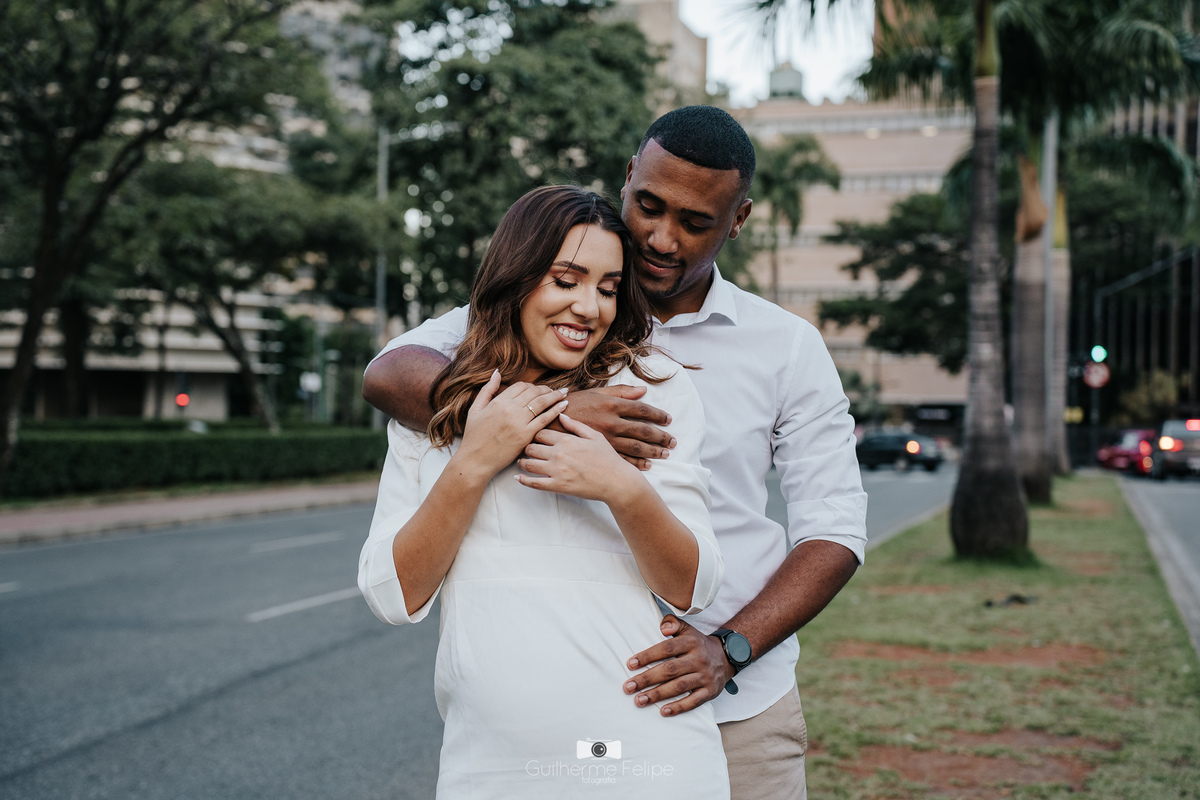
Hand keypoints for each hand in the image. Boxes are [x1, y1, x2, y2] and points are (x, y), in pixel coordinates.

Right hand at [455, 370, 567, 479]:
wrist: (475, 460)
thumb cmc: (474, 437)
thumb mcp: (476, 409)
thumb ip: (487, 389)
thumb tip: (497, 372)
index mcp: (498, 402)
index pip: (521, 386)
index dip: (531, 386)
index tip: (537, 389)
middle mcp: (509, 409)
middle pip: (534, 392)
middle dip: (546, 389)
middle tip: (554, 390)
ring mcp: (518, 422)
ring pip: (542, 402)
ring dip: (555, 395)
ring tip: (564, 393)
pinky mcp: (525, 435)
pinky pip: (544, 419)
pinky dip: (556, 410)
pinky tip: (563, 405)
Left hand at [516, 413, 640, 502]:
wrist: (616, 481)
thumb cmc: (608, 458)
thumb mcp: (595, 436)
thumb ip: (576, 425)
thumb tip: (560, 414)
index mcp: (567, 439)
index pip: (540, 432)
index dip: (535, 434)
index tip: (533, 436)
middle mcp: (559, 453)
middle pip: (531, 447)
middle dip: (526, 447)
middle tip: (524, 449)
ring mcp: (557, 470)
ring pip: (529, 463)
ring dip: (522, 462)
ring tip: (521, 462)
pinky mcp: (558, 486)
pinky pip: (534, 483)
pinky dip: (523, 480)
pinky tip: (518, 478)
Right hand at [554, 385, 674, 469]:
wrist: (549, 422)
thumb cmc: (573, 404)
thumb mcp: (597, 393)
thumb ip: (621, 392)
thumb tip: (643, 391)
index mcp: (613, 405)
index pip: (642, 410)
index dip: (658, 415)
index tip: (668, 420)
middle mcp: (613, 422)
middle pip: (644, 431)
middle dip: (661, 437)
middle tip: (673, 442)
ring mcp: (607, 439)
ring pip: (636, 447)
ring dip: (653, 451)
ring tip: (665, 454)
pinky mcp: (600, 451)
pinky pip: (622, 459)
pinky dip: (637, 463)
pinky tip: (647, 465)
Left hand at [623, 615, 734, 716]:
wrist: (727, 657)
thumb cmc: (698, 644)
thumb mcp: (688, 629)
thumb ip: (673, 623)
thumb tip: (662, 627)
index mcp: (691, 642)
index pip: (667, 648)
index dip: (648, 656)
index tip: (630, 664)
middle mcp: (698, 659)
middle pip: (670, 669)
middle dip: (647, 679)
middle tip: (628, 687)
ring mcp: (705, 676)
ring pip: (679, 687)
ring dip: (658, 695)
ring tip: (639, 700)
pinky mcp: (710, 691)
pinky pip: (694, 701)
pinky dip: (678, 707)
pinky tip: (663, 711)